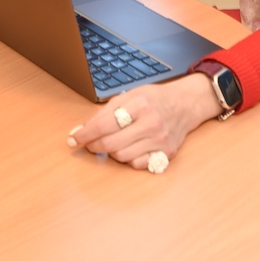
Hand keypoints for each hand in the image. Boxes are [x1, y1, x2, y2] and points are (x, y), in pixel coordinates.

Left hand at [66, 75, 219, 170]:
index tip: (73, 139)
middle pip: (111, 144)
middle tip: (89, 143)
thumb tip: (80, 130)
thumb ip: (104, 113)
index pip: (103, 124)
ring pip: (122, 157)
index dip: (84, 134)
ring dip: (110, 153)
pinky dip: (128, 159)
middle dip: (94, 146)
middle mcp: (151, 123)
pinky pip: (138, 164)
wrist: (185, 104)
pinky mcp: (167, 153)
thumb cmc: (153, 99)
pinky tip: (128, 149)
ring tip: (110, 143)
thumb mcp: (129, 96)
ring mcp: (160, 140)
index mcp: (139, 105)